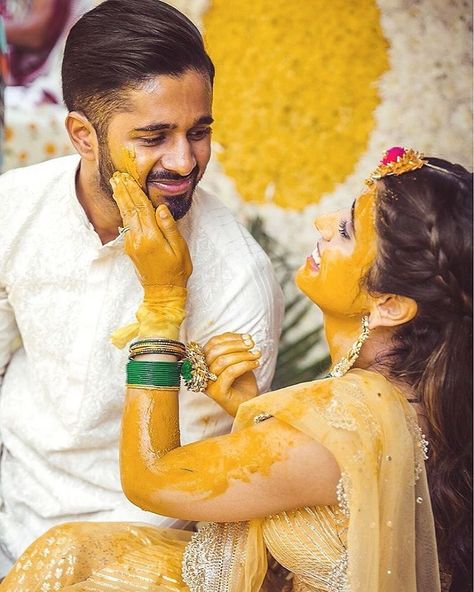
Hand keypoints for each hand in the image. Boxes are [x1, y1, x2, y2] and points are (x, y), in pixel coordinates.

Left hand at [110, 172, 191, 287]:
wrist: (163, 292)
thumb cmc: (176, 270)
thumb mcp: (179, 249)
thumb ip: (169, 227)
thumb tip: (161, 208)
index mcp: (151, 237)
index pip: (142, 208)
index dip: (135, 191)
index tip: (128, 177)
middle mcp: (138, 239)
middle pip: (130, 209)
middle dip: (124, 191)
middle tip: (117, 175)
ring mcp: (132, 244)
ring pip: (125, 216)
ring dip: (121, 199)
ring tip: (116, 184)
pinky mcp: (130, 248)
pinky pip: (126, 225)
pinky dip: (123, 211)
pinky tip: (123, 204)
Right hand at [203, 333, 260, 415]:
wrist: (249, 405)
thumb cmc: (243, 384)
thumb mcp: (238, 362)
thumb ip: (235, 350)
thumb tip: (244, 337)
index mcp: (205, 363)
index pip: (212, 343)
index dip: (230, 337)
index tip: (247, 337)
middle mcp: (202, 373)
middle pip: (215, 351)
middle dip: (236, 344)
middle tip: (252, 344)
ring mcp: (207, 384)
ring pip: (222, 361)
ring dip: (243, 355)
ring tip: (257, 354)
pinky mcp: (216, 392)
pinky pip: (230, 372)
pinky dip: (245, 365)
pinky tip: (255, 363)